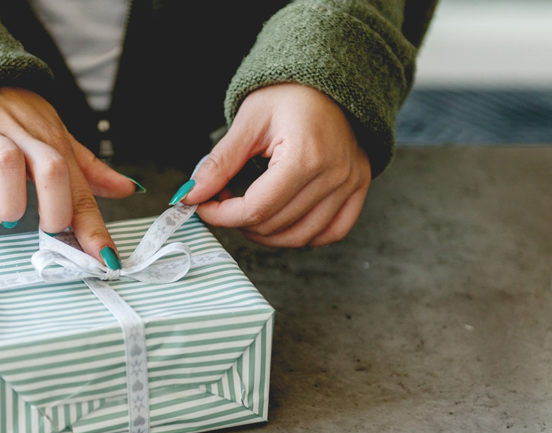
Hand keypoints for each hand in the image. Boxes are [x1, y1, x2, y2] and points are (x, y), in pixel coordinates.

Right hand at [0, 87, 137, 266]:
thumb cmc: (10, 117)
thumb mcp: (53, 137)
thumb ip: (87, 168)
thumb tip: (128, 188)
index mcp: (52, 138)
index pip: (80, 184)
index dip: (94, 226)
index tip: (104, 259)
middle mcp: (23, 134)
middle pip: (51, 167)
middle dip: (56, 209)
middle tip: (49, 231)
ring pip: (8, 163)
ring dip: (12, 203)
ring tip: (9, 219)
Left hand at [180, 83, 370, 246]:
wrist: (329, 77)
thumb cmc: (290, 92)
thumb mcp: (248, 122)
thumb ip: (220, 163)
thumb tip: (192, 194)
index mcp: (305, 156)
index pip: (256, 208)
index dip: (222, 215)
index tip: (203, 206)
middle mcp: (333, 174)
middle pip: (275, 225)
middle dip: (239, 221)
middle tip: (223, 201)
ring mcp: (350, 183)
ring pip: (301, 236)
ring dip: (267, 234)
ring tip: (249, 211)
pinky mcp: (359, 187)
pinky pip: (332, 231)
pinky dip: (304, 235)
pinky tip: (283, 221)